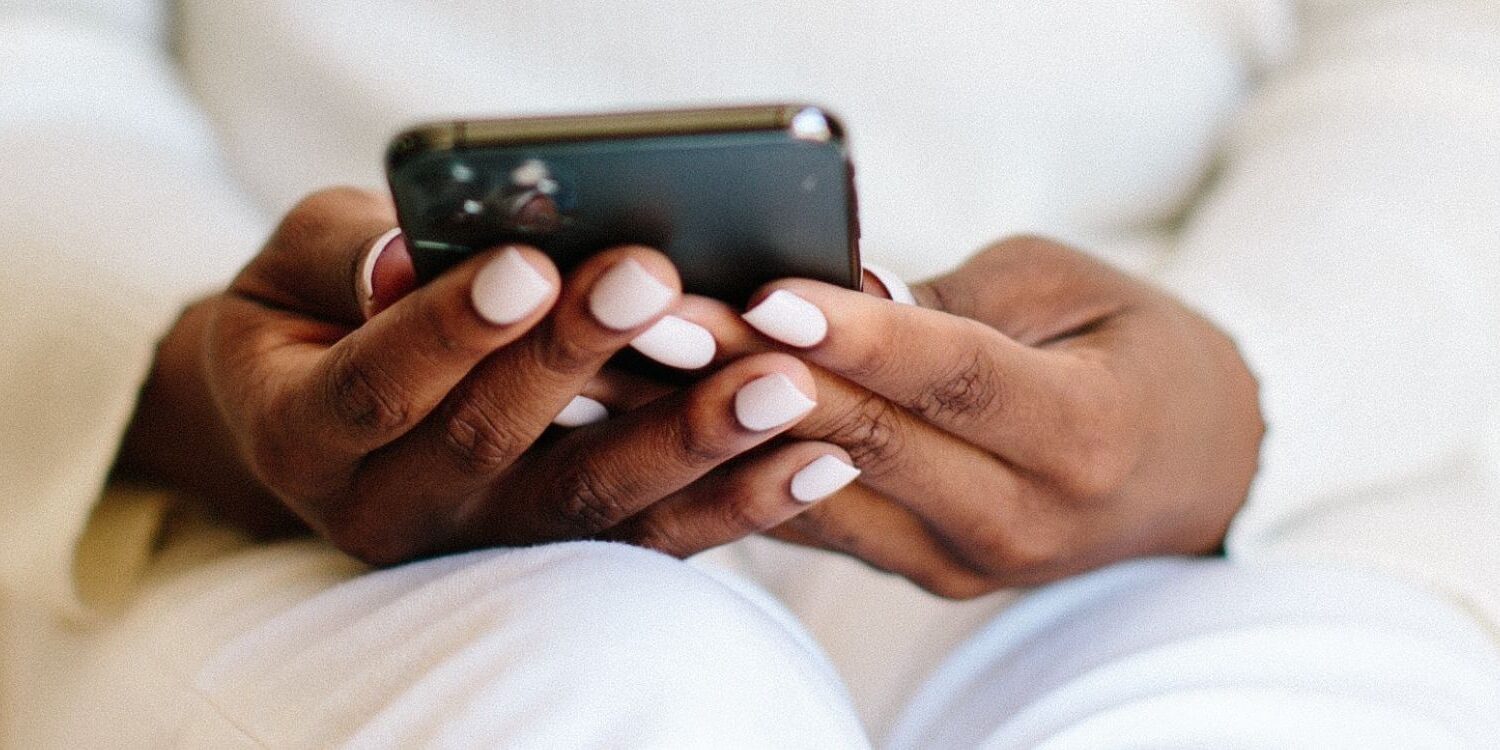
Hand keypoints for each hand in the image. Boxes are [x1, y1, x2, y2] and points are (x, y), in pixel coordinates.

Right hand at [116, 187, 849, 564]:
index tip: (530, 264)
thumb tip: (411, 255)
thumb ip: (347, 257)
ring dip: (690, 442)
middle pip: (490, 443)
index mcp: (302, 434)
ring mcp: (484, 544)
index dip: (452, 328)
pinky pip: (656, 540)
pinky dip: (740, 502)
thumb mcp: (296, 266)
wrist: (329, 410)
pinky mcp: (564, 555)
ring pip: (591, 507)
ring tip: (778, 383)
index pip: (376, 387)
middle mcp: (388, 509)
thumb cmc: (320, 310)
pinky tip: (817, 458)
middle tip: (662, 282)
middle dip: (581, 357)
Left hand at [589, 236, 1262, 596]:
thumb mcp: (1072, 292)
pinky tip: (657, 423)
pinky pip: (816, 524)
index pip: (957, 382)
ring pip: (821, 495)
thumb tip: (835, 295)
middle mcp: (1021, 519)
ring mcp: (965, 563)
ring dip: (715, 429)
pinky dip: (738, 470)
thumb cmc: (1136, 352)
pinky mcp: (922, 573)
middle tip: (651, 321)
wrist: (1192, 468)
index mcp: (1084, 436)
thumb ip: (957, 303)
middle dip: (750, 374)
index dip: (862, 341)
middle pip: (869, 443)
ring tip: (618, 372)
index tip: (768, 292)